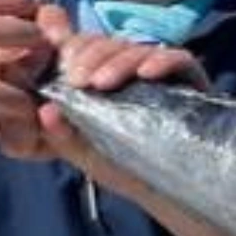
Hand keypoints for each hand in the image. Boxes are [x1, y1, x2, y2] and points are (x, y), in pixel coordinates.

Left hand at [31, 6, 235, 235]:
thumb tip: (45, 111)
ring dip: (118, 62)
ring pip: (138, 48)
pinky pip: (179, 58)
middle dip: (90, 57)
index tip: (60, 65)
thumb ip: (62, 135)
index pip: (85, 46)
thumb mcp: (86, 153)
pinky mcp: (191, 79)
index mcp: (102, 77)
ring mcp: (161, 72)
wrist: (169, 192)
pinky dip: (162, 61)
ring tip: (102, 84)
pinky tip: (147, 74)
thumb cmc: (124, 169)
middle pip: (109, 43)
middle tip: (78, 81)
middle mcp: (131, 69)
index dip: (71, 47)